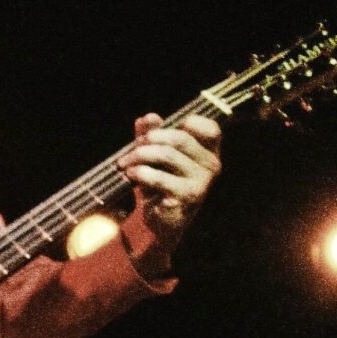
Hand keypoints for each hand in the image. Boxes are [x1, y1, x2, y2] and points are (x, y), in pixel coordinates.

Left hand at [119, 112, 222, 238]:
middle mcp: (211, 165)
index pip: (210, 129)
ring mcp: (201, 182)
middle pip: (180, 138)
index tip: (166, 129)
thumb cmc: (162, 183)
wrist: (163, 220)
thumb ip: (153, 135)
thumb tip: (148, 118)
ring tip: (125, 163)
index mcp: (209, 151)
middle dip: (150, 139)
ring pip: (167, 155)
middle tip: (133, 147)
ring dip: (139, 155)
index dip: (189, 123)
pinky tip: (130, 175)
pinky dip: (139, 173)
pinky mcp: (186, 196)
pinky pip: (158, 177)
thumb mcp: (156, 156)